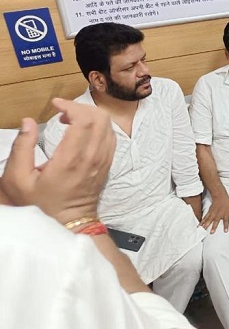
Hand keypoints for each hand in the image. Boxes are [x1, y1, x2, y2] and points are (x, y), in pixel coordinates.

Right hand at [0, 98, 115, 225]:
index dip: (72, 105)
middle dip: (82, 107)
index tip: (56, 104)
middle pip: (101, 118)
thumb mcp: (17, 179)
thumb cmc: (39, 204)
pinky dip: (98, 127)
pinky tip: (81, 132)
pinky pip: (110, 137)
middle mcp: (92, 158)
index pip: (85, 120)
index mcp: (71, 160)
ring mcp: (103, 162)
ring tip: (69, 121)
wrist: (67, 224)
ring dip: (91, 116)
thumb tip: (28, 122)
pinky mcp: (107, 165)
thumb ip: (21, 148)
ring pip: (108, 126)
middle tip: (62, 111)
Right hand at [200, 192, 228, 232]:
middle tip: (211, 232)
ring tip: (203, 229)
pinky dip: (202, 221)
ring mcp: (213, 213)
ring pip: (209, 219)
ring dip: (206, 225)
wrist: (220, 196)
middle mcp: (219, 214)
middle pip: (216, 221)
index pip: (226, 221)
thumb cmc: (228, 203)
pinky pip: (206, 217)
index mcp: (225, 214)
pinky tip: (200, 225)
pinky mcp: (209, 212)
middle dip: (214, 227)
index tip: (225, 231)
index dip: (226, 226)